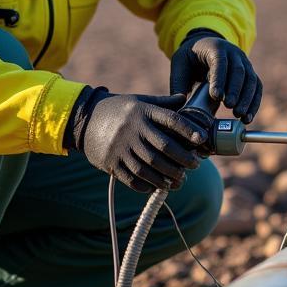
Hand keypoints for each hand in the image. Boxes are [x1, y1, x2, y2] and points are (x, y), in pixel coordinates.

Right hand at [70, 90, 204, 193]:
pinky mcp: (111, 162)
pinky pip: (132, 178)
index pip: (171, 120)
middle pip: (164, 148)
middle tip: (194, 166)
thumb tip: (185, 99)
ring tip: (179, 181)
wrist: (83, 119)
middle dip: (183, 159)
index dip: (188, 130)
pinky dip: (147, 185)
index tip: (202, 140)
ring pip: (150, 167)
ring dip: (167, 177)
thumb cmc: (118, 110)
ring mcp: (121, 147)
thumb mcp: (138, 101)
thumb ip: (162, 103)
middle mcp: (133, 129)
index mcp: (142, 111)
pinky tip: (157, 187)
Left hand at [170, 31, 262, 122]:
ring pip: (251, 80)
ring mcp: (244, 63)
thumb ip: (178, 84)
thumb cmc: (190, 58)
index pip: (219, 62)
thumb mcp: (179, 65)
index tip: (216, 97)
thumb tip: (179, 106)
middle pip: (238, 71)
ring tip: (240, 116)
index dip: (219, 79)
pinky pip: (256, 88)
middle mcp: (233, 53)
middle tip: (229, 107)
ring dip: (247, 99)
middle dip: (235, 91)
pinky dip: (254, 103)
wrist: (205, 47)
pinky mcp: (250, 74)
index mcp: (215, 48)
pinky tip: (248, 117)